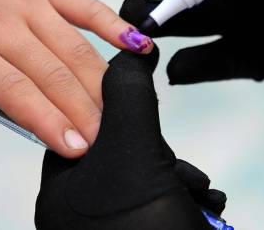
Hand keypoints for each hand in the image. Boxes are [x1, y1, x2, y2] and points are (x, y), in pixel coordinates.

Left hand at [0, 0, 152, 174]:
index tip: (74, 150)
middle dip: (83, 115)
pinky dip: (117, 27)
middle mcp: (2, 23)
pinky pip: (88, 7)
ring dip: (101, 86)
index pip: (13, 90)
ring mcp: (30, 0)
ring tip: (122, 118)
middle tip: (106, 148)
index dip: (47, 121)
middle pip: (52, 74)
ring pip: (75, 48)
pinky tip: (142, 49)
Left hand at [35, 49, 226, 229]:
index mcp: (61, 192)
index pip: (81, 128)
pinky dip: (186, 200)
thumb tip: (127, 50)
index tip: (147, 109)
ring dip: (178, 178)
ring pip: (147, 180)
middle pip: (119, 153)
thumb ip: (127, 97)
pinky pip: (162, 204)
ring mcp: (112, 228)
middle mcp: (80, 214)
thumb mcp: (135, 154)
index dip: (117, 111)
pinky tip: (201, 204)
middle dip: (157, 154)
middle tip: (172, 167)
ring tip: (193, 191)